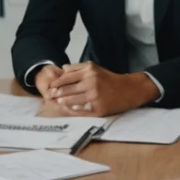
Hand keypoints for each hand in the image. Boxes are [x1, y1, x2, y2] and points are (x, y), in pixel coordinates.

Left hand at [41, 62, 157, 115]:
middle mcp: (91, 83)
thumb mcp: (94, 68)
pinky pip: (81, 111)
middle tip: (50, 96)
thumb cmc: (109, 79)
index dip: (56, 83)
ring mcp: (95, 97)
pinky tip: (69, 109)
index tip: (50, 86)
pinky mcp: (99, 109)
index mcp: (89, 71)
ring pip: (72, 101)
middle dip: (57, 94)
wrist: (128, 90)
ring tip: (58, 102)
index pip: (67, 77)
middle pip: (67, 90)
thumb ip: (78, 67)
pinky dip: (74, 110)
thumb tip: (62, 69)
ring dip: (63, 102)